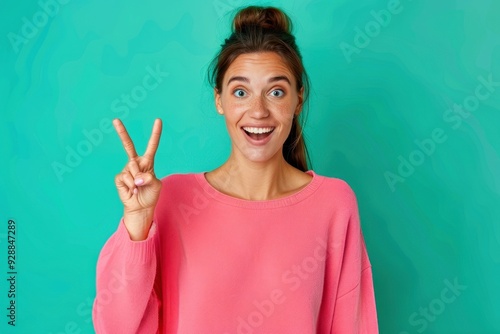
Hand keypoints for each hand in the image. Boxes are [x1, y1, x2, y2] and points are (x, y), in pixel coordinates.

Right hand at [113, 118, 162, 238]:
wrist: (141, 207)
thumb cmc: (150, 195)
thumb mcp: (155, 185)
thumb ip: (149, 178)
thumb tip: (137, 177)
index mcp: (148, 162)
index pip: (152, 145)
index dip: (155, 133)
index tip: (158, 120)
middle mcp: (136, 163)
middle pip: (128, 145)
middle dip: (121, 132)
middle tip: (115, 120)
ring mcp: (126, 170)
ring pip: (132, 167)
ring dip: (137, 180)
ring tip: (139, 188)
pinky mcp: (119, 178)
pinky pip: (126, 177)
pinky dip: (131, 186)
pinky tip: (132, 191)